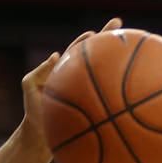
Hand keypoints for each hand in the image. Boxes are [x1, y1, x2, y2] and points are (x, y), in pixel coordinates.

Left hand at [20, 18, 122, 147]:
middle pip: (97, 58)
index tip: (92, 34)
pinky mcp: (91, 109)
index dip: (86, 41)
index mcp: (67, 71)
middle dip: (107, 42)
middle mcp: (80, 80)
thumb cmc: (34, 109)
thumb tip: (56, 56)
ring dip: (116, 65)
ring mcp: (87, 94)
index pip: (78, 51)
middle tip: (119, 27)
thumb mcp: (29, 86)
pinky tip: (126, 88)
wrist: (40, 135)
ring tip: (131, 51)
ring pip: (103, 76)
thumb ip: (39, 71)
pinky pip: (104, 100)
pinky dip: (114, 92)